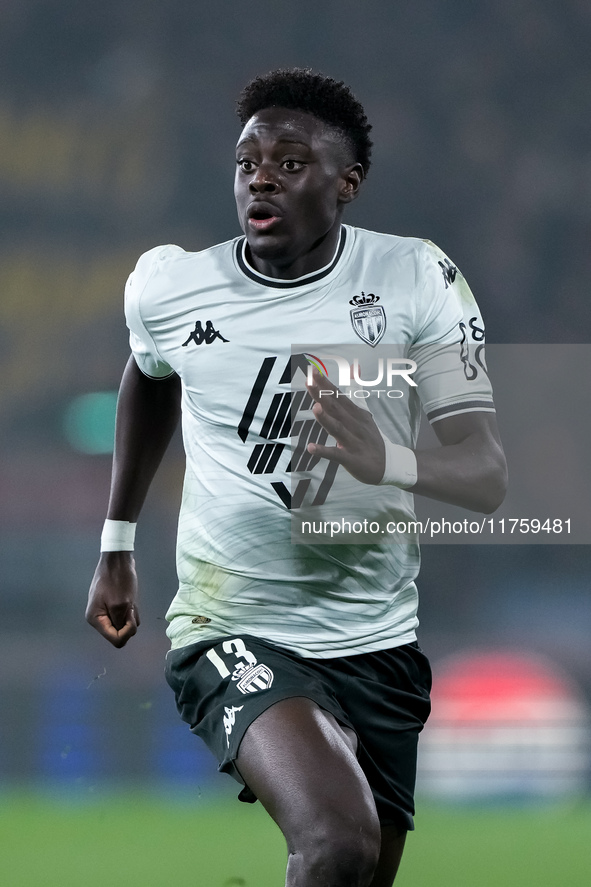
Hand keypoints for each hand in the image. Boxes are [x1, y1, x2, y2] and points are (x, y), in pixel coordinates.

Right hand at [86, 551, 139, 647]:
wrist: (117, 559)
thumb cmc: (117, 578)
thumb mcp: (120, 603)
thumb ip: (121, 622)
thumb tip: (123, 632)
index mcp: (96, 619)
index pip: (115, 639)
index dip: (127, 631)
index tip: (129, 614)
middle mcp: (99, 618)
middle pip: (119, 634)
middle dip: (128, 622)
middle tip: (129, 605)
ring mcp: (106, 612)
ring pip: (125, 625)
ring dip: (131, 615)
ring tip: (129, 600)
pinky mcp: (114, 605)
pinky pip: (126, 616)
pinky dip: (132, 610)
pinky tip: (131, 599)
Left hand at [305, 368, 384, 483]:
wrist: (388, 465)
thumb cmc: (370, 437)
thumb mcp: (364, 412)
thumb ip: (356, 390)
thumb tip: (354, 366)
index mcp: (356, 413)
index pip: (339, 396)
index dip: (326, 385)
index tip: (313, 372)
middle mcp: (354, 425)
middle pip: (336, 409)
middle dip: (322, 396)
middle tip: (309, 382)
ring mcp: (353, 442)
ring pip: (337, 429)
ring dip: (326, 419)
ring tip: (315, 408)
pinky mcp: (351, 459)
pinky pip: (336, 455)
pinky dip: (324, 451)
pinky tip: (311, 448)